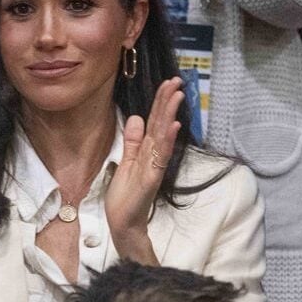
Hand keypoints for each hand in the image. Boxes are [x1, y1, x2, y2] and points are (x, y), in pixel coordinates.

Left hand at [105, 77, 183, 260]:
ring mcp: (155, 166)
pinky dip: (167, 141)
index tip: (168, 83)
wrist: (124, 220)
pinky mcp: (152, 178)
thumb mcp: (127, 161)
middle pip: (162, 123)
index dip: (161, 102)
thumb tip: (136, 117)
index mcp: (147, 150)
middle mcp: (154, 155)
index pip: (155, 121)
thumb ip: (133, 141)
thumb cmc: (126, 193)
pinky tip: (172, 126)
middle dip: (168, 102)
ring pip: (164, 136)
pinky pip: (160, 157)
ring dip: (170, 115)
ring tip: (177, 96)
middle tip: (177, 81)